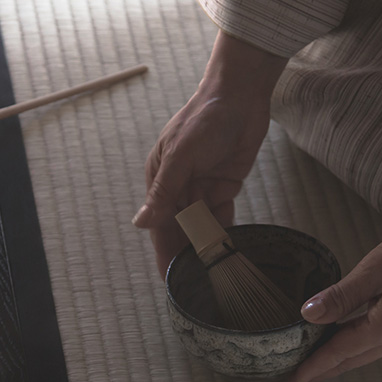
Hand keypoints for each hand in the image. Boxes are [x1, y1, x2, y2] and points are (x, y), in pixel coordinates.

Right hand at [133, 31, 287, 273]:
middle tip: (194, 286)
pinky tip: (228, 252)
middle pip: (180, 229)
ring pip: (201, 226)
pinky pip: (222, 217)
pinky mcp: (224, 186)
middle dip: (186, 255)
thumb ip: (164, 192)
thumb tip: (141, 224)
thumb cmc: (204, 119)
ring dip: (206, 247)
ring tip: (213, 276)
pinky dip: (224, 233)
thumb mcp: (181, 157)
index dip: (164, 252)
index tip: (169, 280)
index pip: (160, 224)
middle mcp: (179, 187)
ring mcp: (202, 188)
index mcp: (160, 179)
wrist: (240, 95)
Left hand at [291, 184, 381, 381]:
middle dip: (324, 370)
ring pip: (365, 353)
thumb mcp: (375, 271)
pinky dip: (356, 346)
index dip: (313, 366)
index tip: (292, 380)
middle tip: (297, 378)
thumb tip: (307, 315)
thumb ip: (341, 296)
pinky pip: (377, 343)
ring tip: (315, 361)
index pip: (338, 353)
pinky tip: (346, 339)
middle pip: (351, 360)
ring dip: (340, 359)